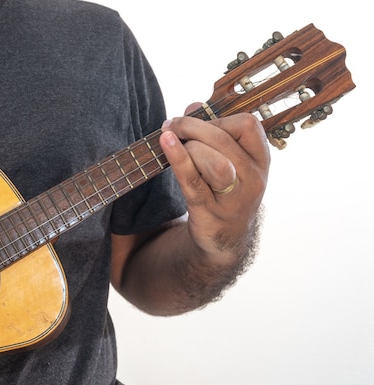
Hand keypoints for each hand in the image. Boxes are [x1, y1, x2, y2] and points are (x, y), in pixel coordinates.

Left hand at [159, 109, 269, 263]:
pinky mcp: (210, 211)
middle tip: (172, 124)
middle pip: (224, 141)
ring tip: (170, 141)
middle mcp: (253, 179)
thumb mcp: (228, 160)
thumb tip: (193, 106)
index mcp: (261, 160)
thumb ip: (212, 132)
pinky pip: (193, 182)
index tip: (198, 121)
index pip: (248, 125)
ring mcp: (234, 198)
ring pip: (214, 162)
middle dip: (192, 127)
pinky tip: (165, 143)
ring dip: (188, 146)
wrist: (225, 237)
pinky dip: (178, 159)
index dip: (219, 118)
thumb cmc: (224, 190)